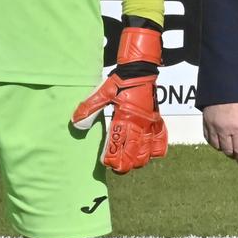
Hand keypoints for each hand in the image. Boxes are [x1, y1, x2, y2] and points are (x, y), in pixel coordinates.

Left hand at [71, 19, 167, 172]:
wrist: (140, 70)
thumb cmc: (119, 81)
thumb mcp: (101, 93)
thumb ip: (89, 108)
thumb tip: (76, 123)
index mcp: (125, 118)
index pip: (120, 145)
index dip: (114, 158)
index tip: (107, 164)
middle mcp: (140, 124)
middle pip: (136, 154)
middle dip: (126, 164)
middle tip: (117, 167)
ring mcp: (151, 123)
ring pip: (149, 151)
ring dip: (140, 160)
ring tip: (132, 163)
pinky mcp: (157, 120)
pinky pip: (161, 139)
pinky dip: (156, 149)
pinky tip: (150, 154)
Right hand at [203, 102, 237, 164]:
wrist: (224, 84)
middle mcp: (224, 129)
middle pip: (227, 150)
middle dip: (233, 154)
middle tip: (237, 153)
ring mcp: (212, 126)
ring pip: (216, 146)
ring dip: (223, 148)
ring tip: (229, 145)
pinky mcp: (204, 121)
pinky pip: (207, 138)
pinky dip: (213, 142)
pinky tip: (219, 140)